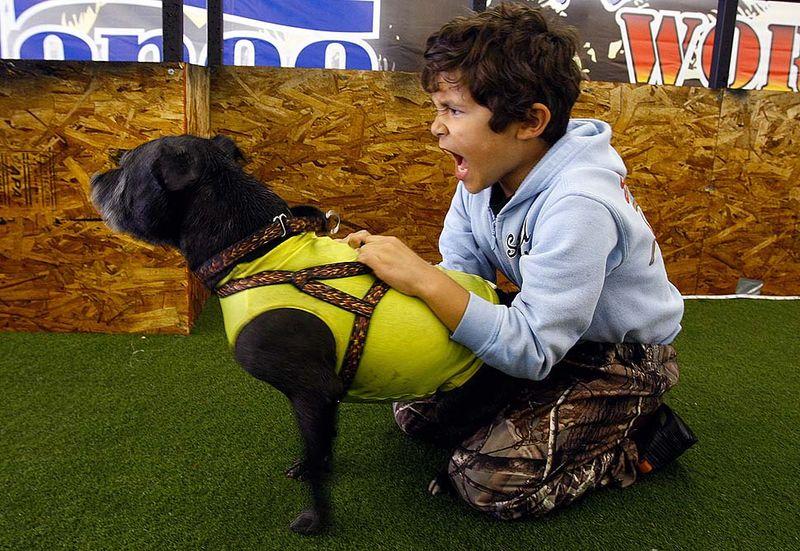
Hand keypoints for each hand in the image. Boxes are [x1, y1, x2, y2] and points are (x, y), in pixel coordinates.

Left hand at [338, 231, 469, 330]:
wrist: (425, 279)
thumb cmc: (415, 274)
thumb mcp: (401, 259)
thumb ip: (388, 256)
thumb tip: (375, 262)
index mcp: (391, 241)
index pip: (367, 236)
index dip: (354, 240)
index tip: (345, 243)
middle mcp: (386, 243)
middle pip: (360, 240)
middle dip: (348, 244)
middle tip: (337, 247)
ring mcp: (383, 251)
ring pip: (361, 248)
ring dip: (355, 256)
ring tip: (350, 263)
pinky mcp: (380, 261)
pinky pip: (362, 257)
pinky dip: (358, 262)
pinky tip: (359, 268)